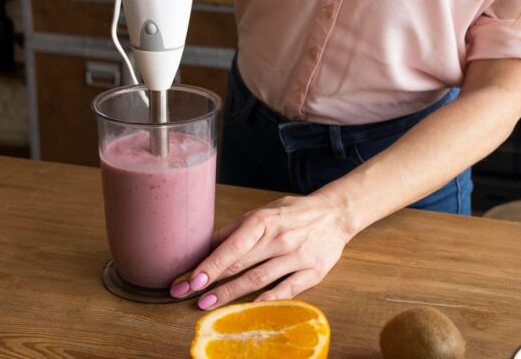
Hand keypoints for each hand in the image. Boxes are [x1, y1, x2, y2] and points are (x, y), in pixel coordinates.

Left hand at [170, 194, 353, 309]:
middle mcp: (279, 238)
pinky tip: (249, 307)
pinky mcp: (313, 271)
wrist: (335, 214)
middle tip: (185, 294)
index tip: (188, 279)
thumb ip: (235, 230)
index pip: (231, 247)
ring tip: (208, 303)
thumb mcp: (262, 213)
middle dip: (210, 281)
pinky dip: (268, 299)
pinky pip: (287, 289)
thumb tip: (204, 245)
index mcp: (264, 221)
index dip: (208, 265)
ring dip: (231, 294)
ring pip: (259, 279)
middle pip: (240, 265)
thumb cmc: (292, 214)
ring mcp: (297, 256)